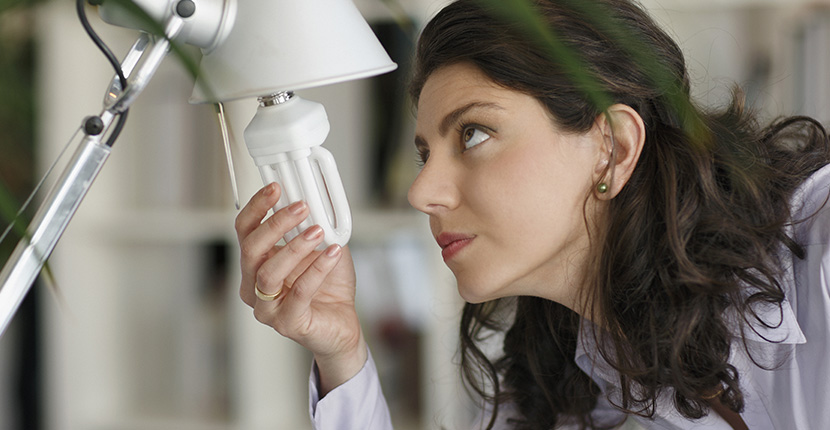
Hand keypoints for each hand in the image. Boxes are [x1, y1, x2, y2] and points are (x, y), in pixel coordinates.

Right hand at [235, 183, 366, 393]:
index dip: (257, 207)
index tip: (275, 188)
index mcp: (255, 264)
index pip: (245, 230)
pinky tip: (333, 254)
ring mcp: (267, 308)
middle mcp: (254, 286)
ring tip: (318, 231)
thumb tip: (318, 189)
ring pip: (269, 273)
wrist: (342, 324)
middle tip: (300, 207)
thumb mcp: (322, 246)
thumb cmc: (328, 287)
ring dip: (294, 247)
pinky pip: (299, 292)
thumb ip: (316, 221)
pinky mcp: (288, 323)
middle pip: (250, 249)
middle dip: (275, 223)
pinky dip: (317, 269)